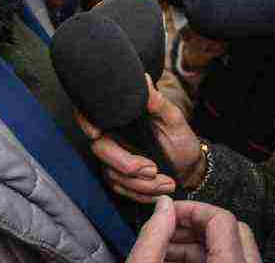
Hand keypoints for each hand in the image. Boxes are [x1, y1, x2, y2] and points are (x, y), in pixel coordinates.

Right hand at [77, 75, 203, 202]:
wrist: (189, 167)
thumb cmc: (180, 139)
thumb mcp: (173, 118)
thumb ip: (157, 102)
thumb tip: (145, 79)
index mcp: (120, 117)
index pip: (90, 114)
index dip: (85, 121)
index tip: (96, 132)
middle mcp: (111, 136)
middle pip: (101, 150)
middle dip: (127, 165)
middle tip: (154, 169)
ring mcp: (113, 158)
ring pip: (112, 174)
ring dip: (141, 185)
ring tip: (168, 183)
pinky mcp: (118, 178)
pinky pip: (121, 190)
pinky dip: (142, 194)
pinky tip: (161, 191)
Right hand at [127, 198, 261, 262]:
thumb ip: (155, 236)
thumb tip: (163, 206)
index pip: (222, 219)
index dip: (192, 209)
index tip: (168, 213)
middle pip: (234, 230)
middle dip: (196, 224)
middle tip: (169, 229)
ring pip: (234, 248)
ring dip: (199, 242)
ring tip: (167, 249)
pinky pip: (231, 262)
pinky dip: (207, 257)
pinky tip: (178, 262)